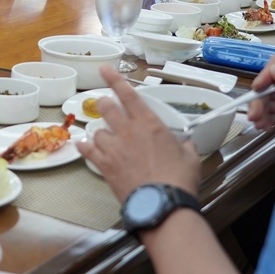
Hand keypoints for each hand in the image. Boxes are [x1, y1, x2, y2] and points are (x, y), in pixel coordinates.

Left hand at [76, 66, 200, 201]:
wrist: (162, 204)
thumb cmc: (178, 179)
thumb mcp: (190, 156)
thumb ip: (184, 145)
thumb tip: (186, 144)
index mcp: (149, 123)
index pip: (127, 94)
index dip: (114, 79)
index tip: (104, 69)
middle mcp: (127, 131)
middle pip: (106, 107)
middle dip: (104, 104)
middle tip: (106, 106)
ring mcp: (113, 148)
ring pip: (97, 130)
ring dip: (101, 132)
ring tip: (107, 138)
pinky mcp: (104, 165)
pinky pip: (87, 150)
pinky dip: (85, 147)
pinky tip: (84, 146)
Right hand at [247, 57, 274, 135]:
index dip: (267, 73)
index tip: (259, 86)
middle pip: (267, 85)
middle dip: (258, 99)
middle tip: (254, 114)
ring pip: (264, 101)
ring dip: (258, 111)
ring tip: (258, 123)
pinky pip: (266, 115)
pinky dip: (262, 120)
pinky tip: (263, 126)